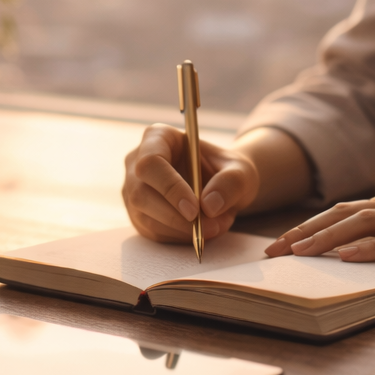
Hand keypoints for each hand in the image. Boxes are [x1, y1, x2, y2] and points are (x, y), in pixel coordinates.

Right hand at [123, 124, 260, 242]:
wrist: (221, 187)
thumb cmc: (226, 171)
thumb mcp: (241, 171)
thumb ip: (231, 182)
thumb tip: (209, 205)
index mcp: (158, 138)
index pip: (151, 162)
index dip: (170, 187)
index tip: (195, 209)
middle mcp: (137, 162)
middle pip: (141, 194)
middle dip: (175, 216)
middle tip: (209, 226)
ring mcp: (134, 190)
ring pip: (146, 217)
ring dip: (181, 230)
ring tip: (215, 227)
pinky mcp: (139, 214)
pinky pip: (153, 232)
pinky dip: (179, 237)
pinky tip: (201, 231)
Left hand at [263, 190, 374, 272]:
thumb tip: (353, 250)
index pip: (337, 213)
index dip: (304, 227)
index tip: (276, 244)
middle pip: (339, 216)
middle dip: (302, 233)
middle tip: (273, 252)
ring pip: (362, 226)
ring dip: (327, 239)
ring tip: (299, 253)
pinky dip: (370, 249)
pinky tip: (348, 257)